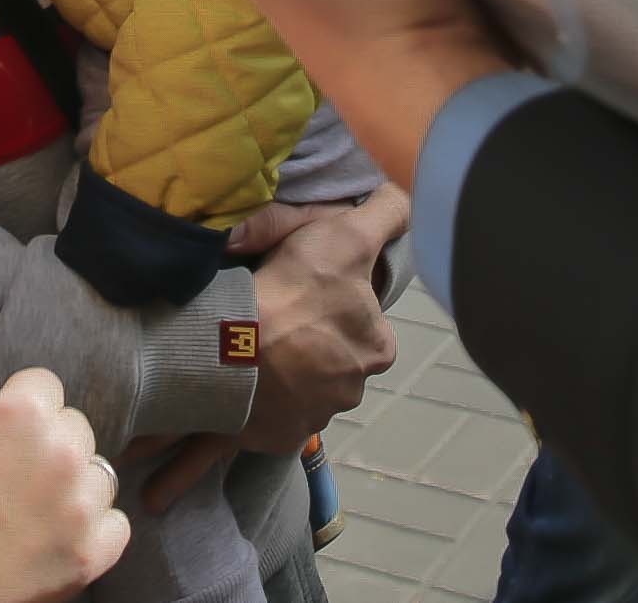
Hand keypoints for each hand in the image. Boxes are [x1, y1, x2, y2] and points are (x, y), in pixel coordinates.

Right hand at [0, 367, 128, 602]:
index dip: (25, 403)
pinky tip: (66, 535)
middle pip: (75, 428)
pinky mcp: (89, 551)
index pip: (45, 385)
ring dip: (75, 487)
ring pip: (99, 476)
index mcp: (21, 412)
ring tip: (41, 508)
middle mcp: (61, 450)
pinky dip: (96, 532)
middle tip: (20, 471)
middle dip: (52, 444)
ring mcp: (80, 503)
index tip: (11, 425)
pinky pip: (116, 527)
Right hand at [241, 189, 408, 452]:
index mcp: (376, 349)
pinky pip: (273, 418)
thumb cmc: (295, 289)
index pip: (365, 325)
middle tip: (278, 316)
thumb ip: (385, 216)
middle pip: (334, 360)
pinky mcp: (276, 439)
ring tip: (254, 346)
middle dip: (313, 344)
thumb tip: (409, 198)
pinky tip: (243, 378)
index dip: (339, 305)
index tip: (310, 291)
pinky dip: (262, 403)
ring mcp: (312, 420)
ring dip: (286, 373)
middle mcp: (352, 392)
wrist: (228, 348)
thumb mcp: (348, 234)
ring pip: (303, 390)